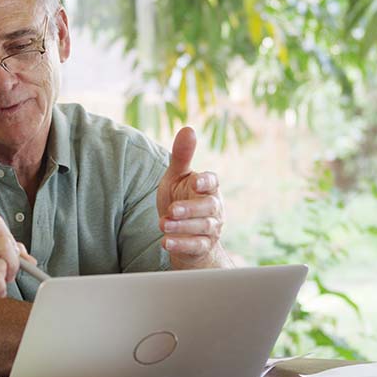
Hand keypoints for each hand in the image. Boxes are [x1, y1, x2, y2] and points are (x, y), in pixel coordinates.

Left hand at [156, 127, 228, 268]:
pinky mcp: (202, 247)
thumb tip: (188, 129)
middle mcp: (213, 208)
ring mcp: (210, 229)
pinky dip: (181, 245)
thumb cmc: (181, 199)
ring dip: (183, 227)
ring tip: (163, 224)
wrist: (183, 233)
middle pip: (209, 207)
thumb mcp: (177, 178)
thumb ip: (181, 157)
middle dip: (191, 209)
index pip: (213, 182)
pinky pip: (196, 247)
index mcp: (208, 188)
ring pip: (202, 228)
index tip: (196, 181)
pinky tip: (166, 242)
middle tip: (172, 210)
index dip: (206, 182)